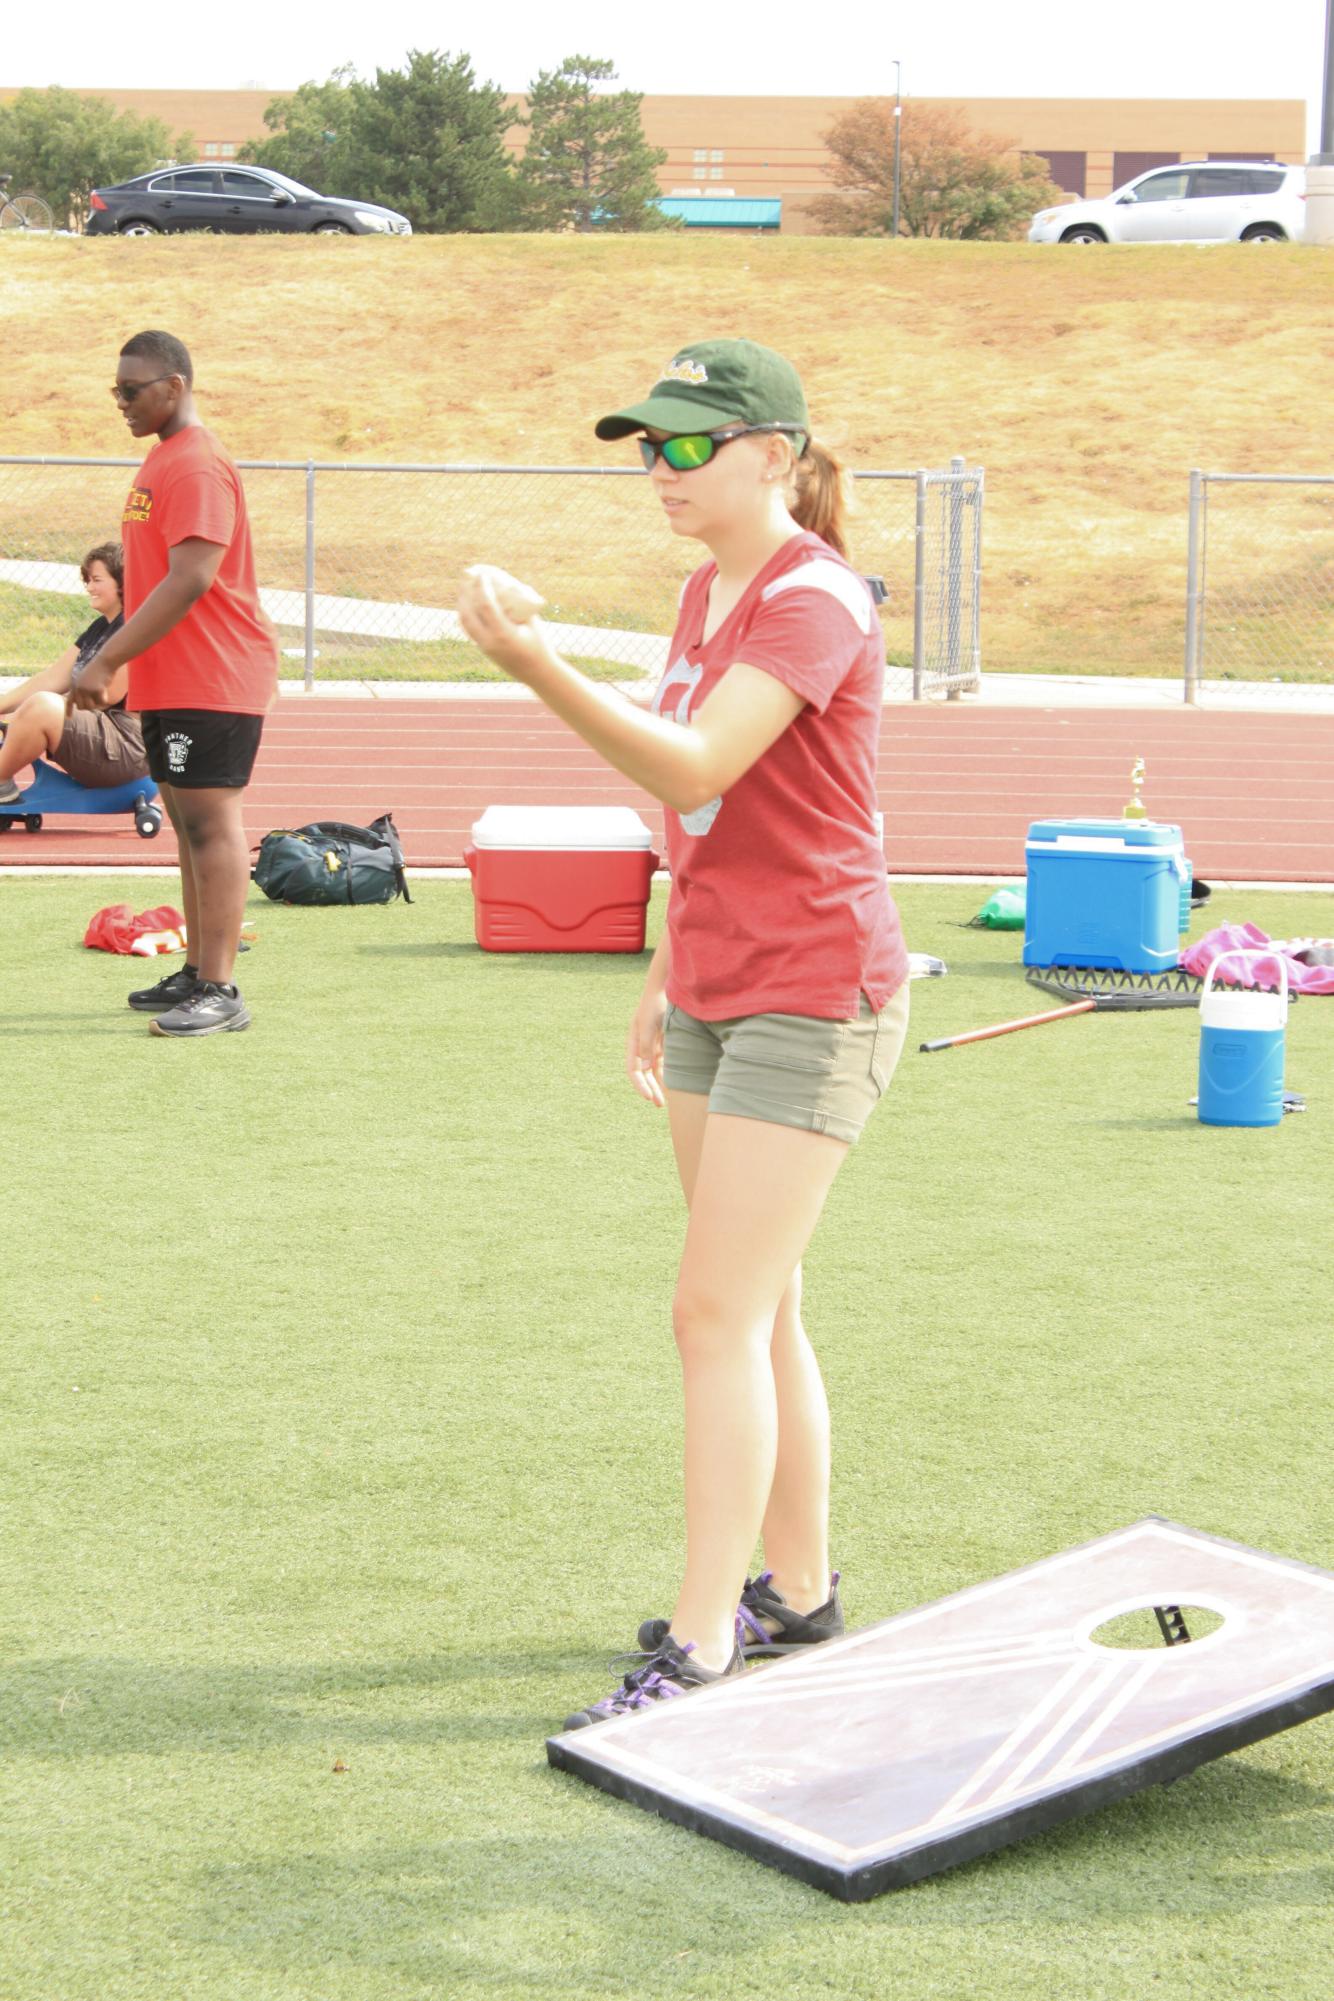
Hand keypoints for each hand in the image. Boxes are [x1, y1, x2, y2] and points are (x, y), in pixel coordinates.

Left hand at [69, 661, 115, 710]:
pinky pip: (101, 702)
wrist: (104, 661)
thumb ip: (82, 690)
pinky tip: (105, 690)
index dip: (69, 710)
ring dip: (97, 704)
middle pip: (82, 707)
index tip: (69, 718)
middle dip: (89, 706)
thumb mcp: (85, 679)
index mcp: (74, 685)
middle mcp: (78, 688)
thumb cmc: (97, 670)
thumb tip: (82, 705)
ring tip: (101, 695)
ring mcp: (87, 689)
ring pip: (91, 707)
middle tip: (96, 700)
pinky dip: (105, 699)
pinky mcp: (97, 690)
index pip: (69, 700)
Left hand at [456, 567, 549, 683]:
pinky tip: (468, 603)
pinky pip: (468, 629)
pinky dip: (466, 613)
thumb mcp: (531, 622)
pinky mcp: (483, 649)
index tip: (482, 573)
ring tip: (464, 587)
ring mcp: (484, 647)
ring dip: (462, 602)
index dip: (481, 586)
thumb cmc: (539, 644)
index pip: (485, 605)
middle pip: (468, 613)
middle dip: (465, 592)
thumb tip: (508, 586)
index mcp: (503, 633)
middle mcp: (489, 642)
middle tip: (468, 575)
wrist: (537, 673)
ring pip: (464, 622)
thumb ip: (518, 606)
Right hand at [625, 989, 667, 1106]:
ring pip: (656, 1071)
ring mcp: (654, 1045)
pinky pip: (666, 1063)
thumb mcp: (649, 1024)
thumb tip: (645, 1068)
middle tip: (660, 1105)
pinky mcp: (665, 1042)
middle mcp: (642, 1046)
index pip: (634, 1070)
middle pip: (645, 1074)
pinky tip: (676, 1084)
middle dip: (651, 1089)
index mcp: (634, 1043)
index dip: (640, 1085)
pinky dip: (669, 1073)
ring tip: (667, 1100)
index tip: (649, 1097)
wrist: (666, 988)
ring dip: (661, 1085)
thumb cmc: (655, 1004)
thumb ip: (646, 1045)